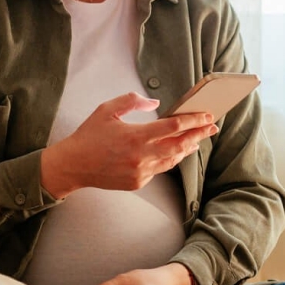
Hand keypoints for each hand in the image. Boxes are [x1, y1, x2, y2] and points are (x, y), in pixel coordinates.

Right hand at [41, 92, 217, 196]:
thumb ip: (132, 102)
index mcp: (135, 136)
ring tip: (196, 140)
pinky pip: (159, 169)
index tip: (206, 115)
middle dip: (199, 135)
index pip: (174, 126)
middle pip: (180, 145)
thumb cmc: (88, 136)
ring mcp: (140, 172)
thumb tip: (155, 103)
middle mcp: (141, 156)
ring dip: (186, 148)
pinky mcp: (137, 182)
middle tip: (211, 127)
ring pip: (173, 160)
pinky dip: (168, 159)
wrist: (73, 166)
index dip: (194, 120)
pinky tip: (173, 152)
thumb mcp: (107, 110)